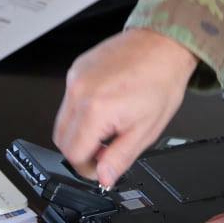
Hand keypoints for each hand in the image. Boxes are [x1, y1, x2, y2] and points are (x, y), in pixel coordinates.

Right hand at [53, 28, 197, 187]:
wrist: (162, 45)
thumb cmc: (160, 81)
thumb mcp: (146, 130)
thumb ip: (120, 158)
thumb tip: (104, 178)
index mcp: (96, 109)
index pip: (73, 154)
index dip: (88, 167)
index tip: (101, 167)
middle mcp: (79, 91)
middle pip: (61, 139)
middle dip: (81, 151)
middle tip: (105, 150)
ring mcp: (74, 78)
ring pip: (62, 120)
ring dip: (80, 132)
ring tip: (107, 127)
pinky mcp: (76, 69)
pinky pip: (68, 100)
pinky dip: (81, 111)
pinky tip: (105, 107)